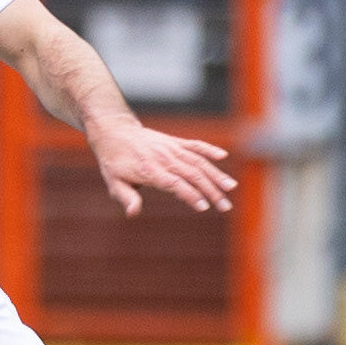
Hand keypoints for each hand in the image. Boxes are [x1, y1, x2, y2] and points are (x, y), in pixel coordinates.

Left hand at [85, 113, 235, 218]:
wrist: (114, 131)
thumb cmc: (114, 161)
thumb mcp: (114, 182)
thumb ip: (126, 197)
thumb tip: (133, 213)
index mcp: (150, 170)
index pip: (175, 184)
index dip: (190, 195)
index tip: (204, 207)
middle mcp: (164, 158)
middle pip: (192, 174)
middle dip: (211, 191)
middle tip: (225, 206)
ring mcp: (171, 148)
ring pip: (198, 161)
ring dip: (216, 174)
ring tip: (231, 187)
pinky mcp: (175, 142)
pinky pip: (195, 145)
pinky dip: (209, 149)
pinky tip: (223, 156)